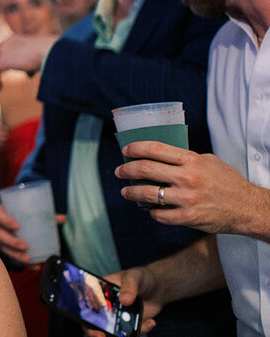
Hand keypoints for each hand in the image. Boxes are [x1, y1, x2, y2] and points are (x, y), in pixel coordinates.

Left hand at [0, 34, 56, 90]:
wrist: (49, 51)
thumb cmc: (48, 54)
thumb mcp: (36, 59)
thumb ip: (29, 65)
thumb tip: (28, 75)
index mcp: (12, 41)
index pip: (0, 54)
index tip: (0, 77)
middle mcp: (4, 44)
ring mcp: (1, 51)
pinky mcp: (2, 61)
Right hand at [0, 202, 65, 265]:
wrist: (11, 220)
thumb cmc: (19, 215)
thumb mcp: (28, 213)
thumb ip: (44, 215)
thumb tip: (63, 218)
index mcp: (1, 214)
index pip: (0, 217)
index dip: (6, 222)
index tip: (17, 226)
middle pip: (0, 236)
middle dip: (12, 242)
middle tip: (25, 246)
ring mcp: (1, 239)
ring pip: (5, 249)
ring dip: (16, 255)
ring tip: (28, 259)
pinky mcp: (7, 249)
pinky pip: (13, 258)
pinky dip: (24, 264)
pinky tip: (34, 267)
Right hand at [84, 267, 160, 335]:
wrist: (158, 287)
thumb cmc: (141, 277)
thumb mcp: (134, 276)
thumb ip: (129, 286)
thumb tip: (125, 300)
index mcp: (100, 291)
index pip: (87, 304)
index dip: (84, 315)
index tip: (89, 322)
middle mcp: (106, 306)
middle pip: (94, 322)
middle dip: (96, 332)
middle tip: (102, 336)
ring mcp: (118, 316)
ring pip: (112, 332)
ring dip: (120, 336)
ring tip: (133, 332)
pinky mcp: (131, 324)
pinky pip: (132, 333)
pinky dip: (141, 330)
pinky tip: (151, 322)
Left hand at [117, 140, 269, 235]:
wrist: (248, 207)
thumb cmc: (227, 182)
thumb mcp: (208, 161)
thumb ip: (184, 158)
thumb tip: (159, 156)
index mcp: (191, 160)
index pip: (154, 149)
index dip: (134, 148)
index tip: (125, 151)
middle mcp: (187, 177)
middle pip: (145, 169)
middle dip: (126, 170)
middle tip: (119, 172)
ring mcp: (187, 198)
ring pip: (148, 193)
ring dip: (131, 193)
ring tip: (126, 192)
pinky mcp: (189, 217)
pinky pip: (160, 215)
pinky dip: (151, 212)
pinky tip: (150, 210)